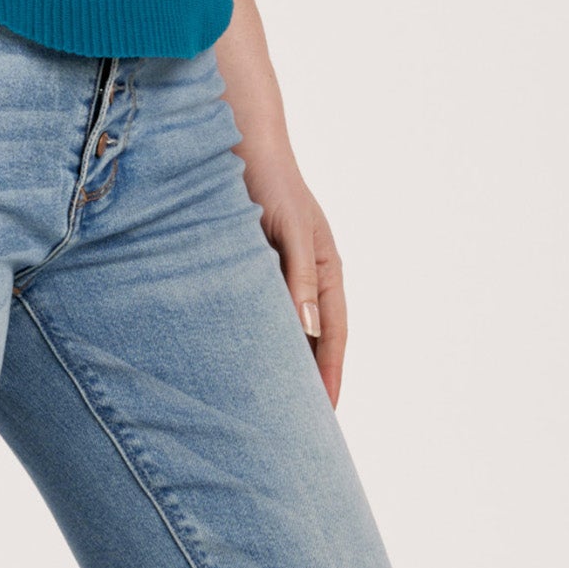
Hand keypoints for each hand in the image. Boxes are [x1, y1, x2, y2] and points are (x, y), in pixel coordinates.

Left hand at [235, 139, 347, 409]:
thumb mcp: (292, 231)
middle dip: (307, 379)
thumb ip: (300, 278)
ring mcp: (279, 271)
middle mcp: (306, 276)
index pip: (334, 335)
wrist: (239, 142)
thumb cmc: (272, 182)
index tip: (325, 417)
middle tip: (298, 426)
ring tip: (266, 403)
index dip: (330, 375)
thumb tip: (311, 330)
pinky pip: (255, 310)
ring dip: (278, 360)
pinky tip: (233, 356)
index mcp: (326, 270)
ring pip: (283, 327)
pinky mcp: (250, 264)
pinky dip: (251, 335)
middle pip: (312, 338)